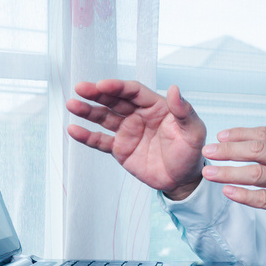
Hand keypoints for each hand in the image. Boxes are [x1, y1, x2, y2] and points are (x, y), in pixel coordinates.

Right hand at [67, 80, 205, 199]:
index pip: (133, 92)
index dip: (117, 87)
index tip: (102, 85)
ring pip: (104, 118)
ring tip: (72, 104)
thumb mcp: (194, 131)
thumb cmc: (191, 152)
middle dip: (97, 94)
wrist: (183, 180)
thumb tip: (174, 89)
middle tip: (81, 88)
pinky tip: (73, 130)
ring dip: (88, 111)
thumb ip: (184, 111)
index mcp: (156, 106)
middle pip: (114, 100)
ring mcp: (127, 131)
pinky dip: (87, 136)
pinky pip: (101, 141)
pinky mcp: (120, 149)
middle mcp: (139, 115)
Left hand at [200, 127, 265, 254]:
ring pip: (256, 173)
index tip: (222, 136)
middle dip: (227, 150)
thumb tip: (262, 148)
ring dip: (228, 172)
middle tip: (207, 151)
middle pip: (257, 149)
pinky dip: (244, 195)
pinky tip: (228, 193)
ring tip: (208, 173)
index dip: (240, 134)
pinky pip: (265, 199)